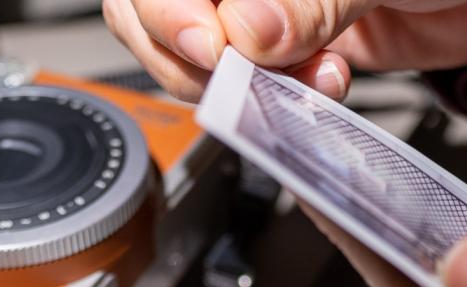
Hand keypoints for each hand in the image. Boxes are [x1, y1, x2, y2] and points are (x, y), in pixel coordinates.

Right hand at [103, 0, 466, 101]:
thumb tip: (247, 28)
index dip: (169, 7)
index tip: (213, 45)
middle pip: (149, 1)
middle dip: (187, 47)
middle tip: (238, 71)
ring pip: (185, 45)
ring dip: (234, 79)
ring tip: (298, 75)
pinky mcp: (278, 41)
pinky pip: (240, 79)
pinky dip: (270, 97)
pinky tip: (317, 83)